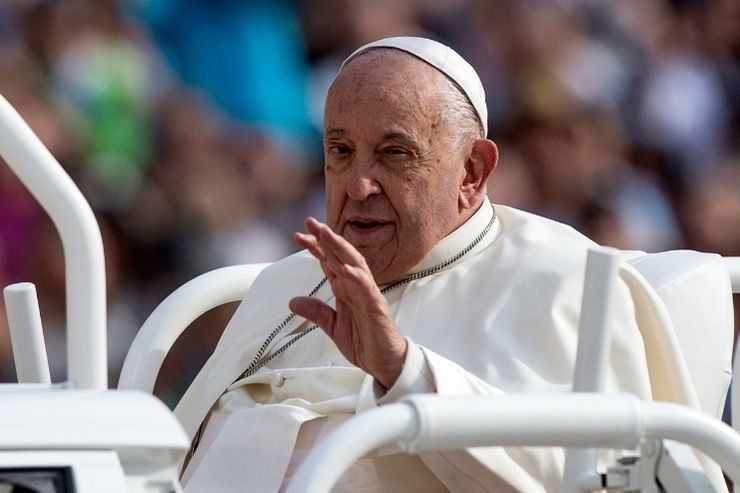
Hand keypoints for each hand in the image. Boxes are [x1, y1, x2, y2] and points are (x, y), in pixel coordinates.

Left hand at [289, 217, 407, 388]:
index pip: (329, 262)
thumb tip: (293, 301)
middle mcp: (356, 287)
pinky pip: (368, 291)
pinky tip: (347, 269)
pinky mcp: (377, 309)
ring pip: (355, 266)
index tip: (299, 235)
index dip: (316, 247)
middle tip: (311, 222)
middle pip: (341, 256)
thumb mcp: (333, 326)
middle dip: (326, 238)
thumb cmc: (365, 340)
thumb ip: (316, 312)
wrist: (385, 362)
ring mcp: (368, 296)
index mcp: (345, 289)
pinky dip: (358, 279)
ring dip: (341, 249)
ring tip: (327, 235)